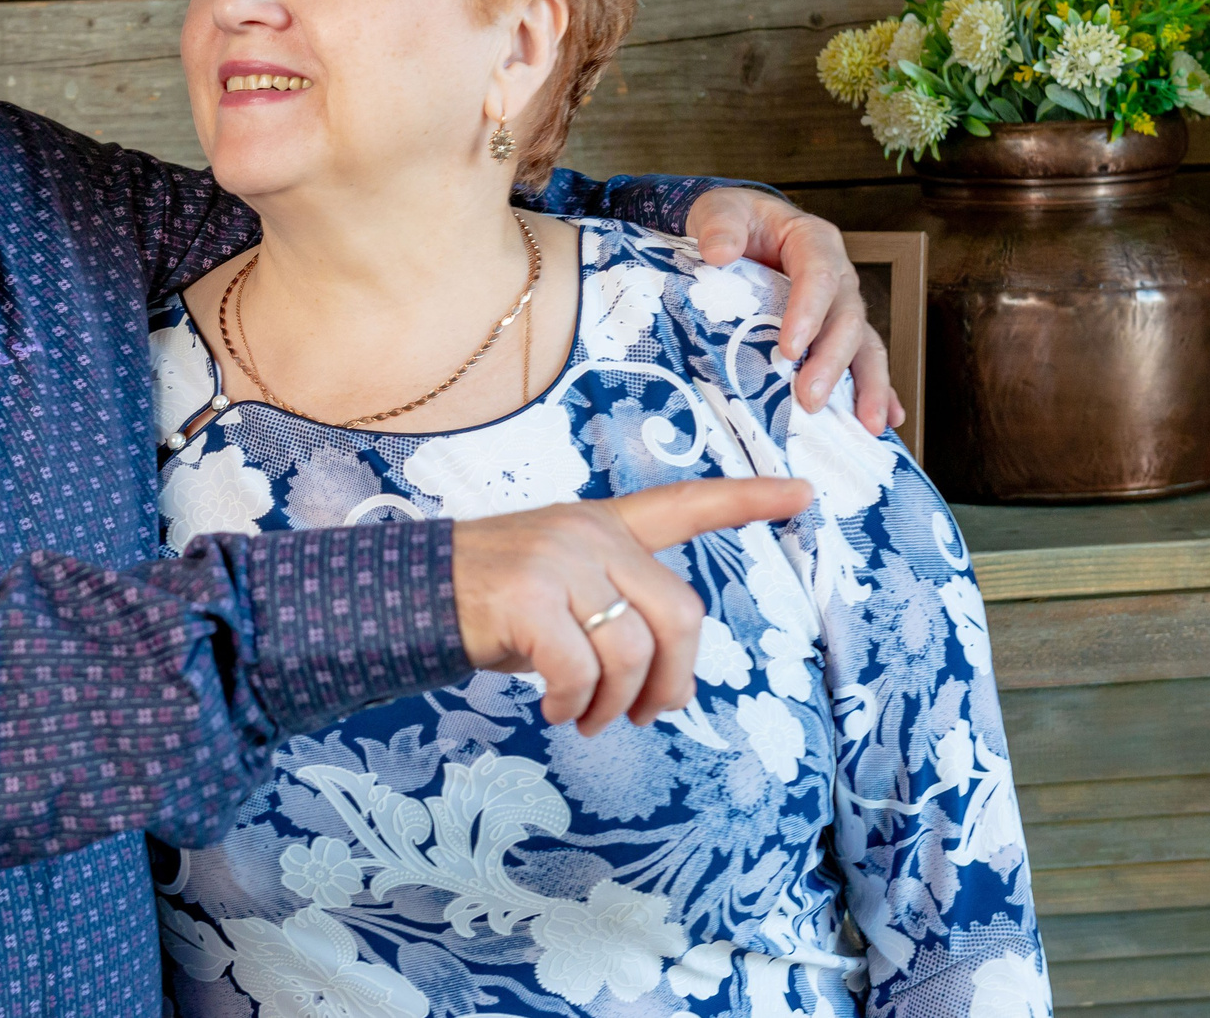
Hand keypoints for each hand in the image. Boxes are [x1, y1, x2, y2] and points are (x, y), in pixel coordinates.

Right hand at [453, 476, 810, 736]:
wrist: (406, 593)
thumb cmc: (489, 602)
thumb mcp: (559, 588)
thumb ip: (615, 610)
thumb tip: (664, 683)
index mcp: (603, 525)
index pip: (685, 504)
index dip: (749, 500)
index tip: (804, 493)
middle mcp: (589, 534)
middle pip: (681, 615)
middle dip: (671, 683)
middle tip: (638, 716)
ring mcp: (558, 560)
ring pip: (633, 652)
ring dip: (614, 706)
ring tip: (583, 717)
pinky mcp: (528, 596)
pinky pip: (582, 671)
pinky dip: (572, 704)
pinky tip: (553, 707)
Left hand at [687, 186, 904, 434]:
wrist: (738, 230)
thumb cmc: (733, 221)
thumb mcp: (719, 209)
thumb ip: (719, 225)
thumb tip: (719, 252)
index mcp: (813, 241)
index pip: (820, 275)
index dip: (809, 312)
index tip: (789, 348)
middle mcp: (838, 276)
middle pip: (846, 319)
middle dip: (832, 361)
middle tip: (809, 398)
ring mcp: (840, 307)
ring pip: (864, 345)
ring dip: (868, 385)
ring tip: (866, 424)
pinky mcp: (834, 332)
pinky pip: (862, 360)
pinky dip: (877, 390)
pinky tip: (884, 419)